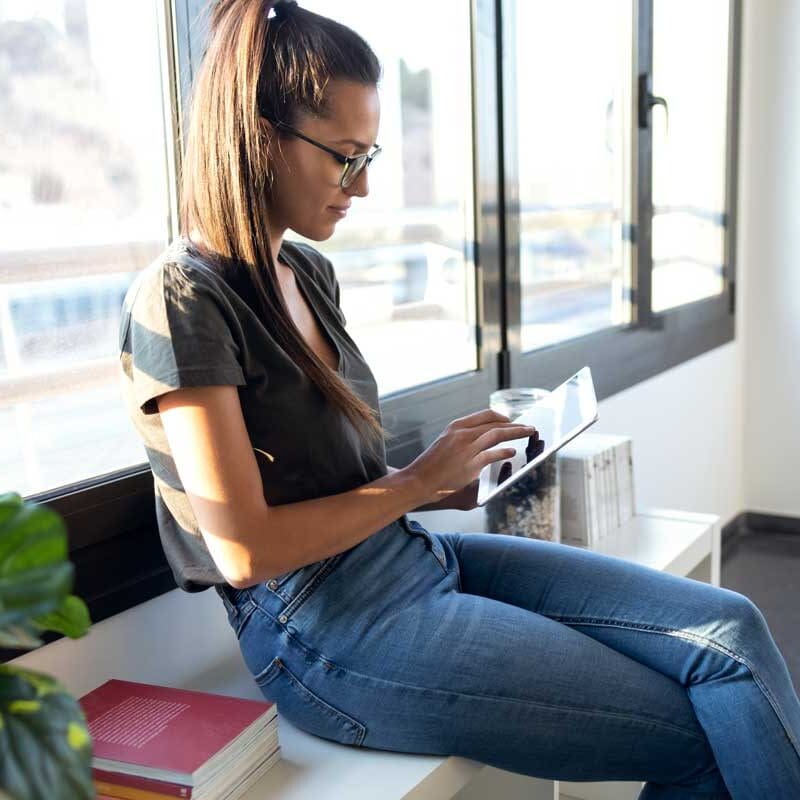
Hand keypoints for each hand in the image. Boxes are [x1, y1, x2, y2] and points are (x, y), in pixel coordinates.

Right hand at [404, 409, 536, 507]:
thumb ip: (464, 439)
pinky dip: (505, 452)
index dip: (502, 417)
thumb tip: (485, 438)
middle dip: (515, 425)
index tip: (511, 420)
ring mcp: (467, 448)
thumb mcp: (445, 443)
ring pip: (498, 434)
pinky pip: (494, 454)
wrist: (418, 481)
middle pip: (495, 423)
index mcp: (455, 426)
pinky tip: (512, 452)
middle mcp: (462, 434)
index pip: (485, 415)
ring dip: (517, 433)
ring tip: (528, 434)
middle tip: (528, 427)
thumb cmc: (431, 466)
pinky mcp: (471, 464)